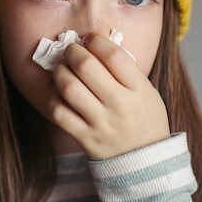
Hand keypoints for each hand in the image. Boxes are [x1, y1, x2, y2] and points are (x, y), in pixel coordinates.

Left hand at [49, 33, 170, 159]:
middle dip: (73, 52)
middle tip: (72, 50)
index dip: (97, 41)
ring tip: (62, 69)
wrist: (145, 162)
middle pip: (87, 67)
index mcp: (139, 90)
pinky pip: (59, 113)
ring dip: (60, 72)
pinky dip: (54, 98)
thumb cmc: (144, 118)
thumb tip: (95, 42)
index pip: (114, 56)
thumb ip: (125, 69)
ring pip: (69, 88)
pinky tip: (59, 94)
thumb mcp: (146, 91)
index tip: (91, 39)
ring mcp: (101, 124)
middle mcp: (120, 106)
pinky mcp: (85, 138)